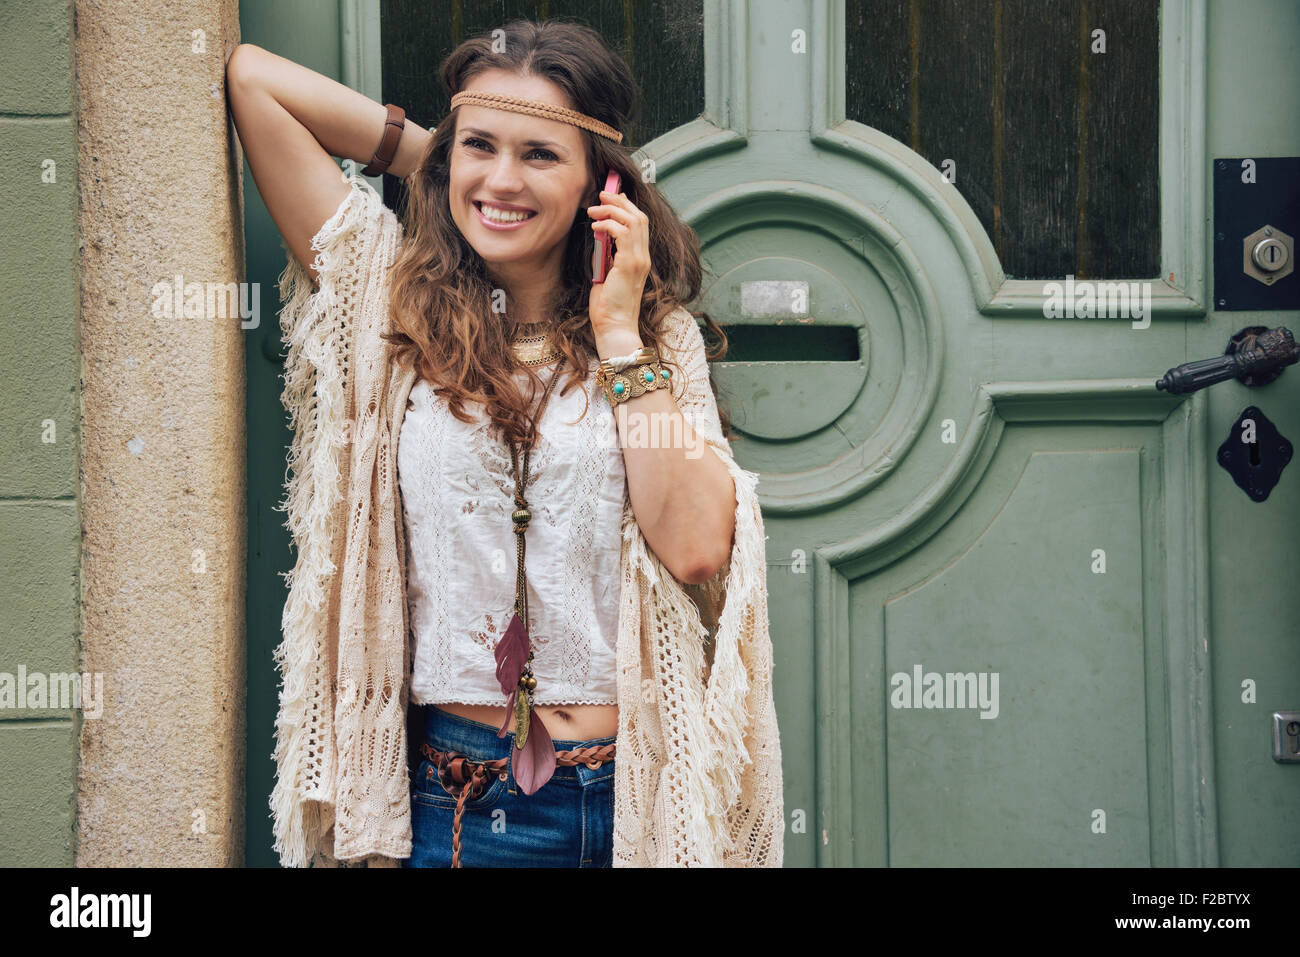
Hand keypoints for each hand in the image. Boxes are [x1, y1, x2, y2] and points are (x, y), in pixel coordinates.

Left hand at [586, 188, 650, 339]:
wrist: (614, 326)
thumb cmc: (608, 306)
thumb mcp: (607, 274)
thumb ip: (608, 256)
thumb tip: (601, 238)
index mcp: (640, 259)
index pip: (640, 224)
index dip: (627, 207)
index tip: (611, 198)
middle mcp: (644, 257)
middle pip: (639, 217)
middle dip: (620, 202)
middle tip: (602, 195)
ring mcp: (639, 260)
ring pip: (633, 221)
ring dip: (611, 211)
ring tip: (593, 211)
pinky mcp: (629, 264)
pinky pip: (622, 233)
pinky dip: (607, 225)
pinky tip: (594, 228)